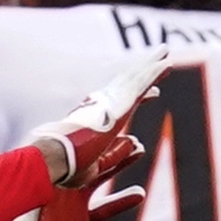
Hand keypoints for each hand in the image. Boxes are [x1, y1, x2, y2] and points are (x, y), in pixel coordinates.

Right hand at [33, 60, 164, 192]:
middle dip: (145, 72)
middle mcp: (101, 106)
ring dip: (151, 64)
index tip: (154, 94)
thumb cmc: (68, 169)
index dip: (138, 97)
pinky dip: (154, 73)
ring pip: (135, 79)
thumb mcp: (98, 166)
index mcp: (95, 119)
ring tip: (165, 50)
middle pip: (128, 84)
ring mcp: (109, 103)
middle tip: (162, 59)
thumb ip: (118, 155)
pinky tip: (166, 64)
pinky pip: (140, 85)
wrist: (54, 162)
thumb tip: (138, 143)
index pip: (120, 104)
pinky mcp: (117, 105)